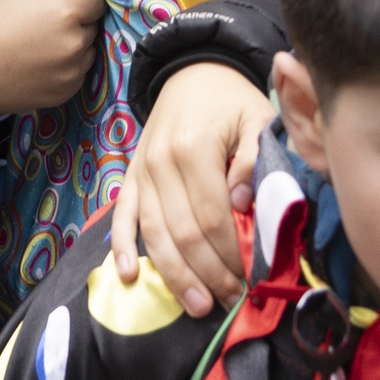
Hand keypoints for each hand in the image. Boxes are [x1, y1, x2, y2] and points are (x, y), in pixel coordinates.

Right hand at [0, 0, 102, 112]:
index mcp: (68, 12)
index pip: (96, 3)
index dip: (84, 2)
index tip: (71, 4)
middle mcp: (77, 43)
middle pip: (92, 28)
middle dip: (78, 25)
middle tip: (51, 27)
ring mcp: (73, 71)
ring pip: (86, 53)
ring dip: (74, 48)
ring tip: (45, 48)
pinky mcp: (66, 93)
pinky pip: (77, 75)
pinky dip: (66, 69)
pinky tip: (42, 66)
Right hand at [108, 59, 268, 314]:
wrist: (193, 73)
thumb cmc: (232, 102)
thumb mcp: (257, 118)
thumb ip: (253, 159)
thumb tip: (243, 205)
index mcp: (193, 148)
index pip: (213, 218)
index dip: (231, 256)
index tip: (252, 281)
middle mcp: (160, 162)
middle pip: (182, 233)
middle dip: (208, 274)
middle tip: (230, 302)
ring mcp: (140, 172)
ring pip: (154, 235)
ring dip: (175, 276)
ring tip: (197, 306)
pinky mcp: (131, 177)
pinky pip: (122, 217)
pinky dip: (122, 248)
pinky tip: (130, 277)